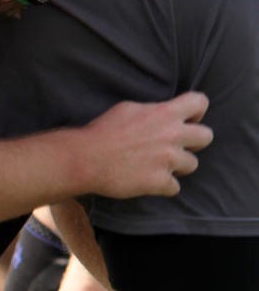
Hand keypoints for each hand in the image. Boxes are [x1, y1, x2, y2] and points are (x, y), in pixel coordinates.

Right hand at [81, 91, 211, 198]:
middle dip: (194, 141)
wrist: (85, 159)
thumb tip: (160, 115)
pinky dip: (162, 185)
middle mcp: (172, 136)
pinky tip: (147, 181)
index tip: (185, 119)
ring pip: (192, 164)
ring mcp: (169, 160)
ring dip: (177, 166)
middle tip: (175, 145)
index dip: (195, 111)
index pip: (199, 103)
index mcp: (165, 113)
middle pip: (206, 136)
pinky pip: (174, 187)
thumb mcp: (127, 109)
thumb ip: (151, 111)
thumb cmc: (101, 131)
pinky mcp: (160, 181)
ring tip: (157, 165)